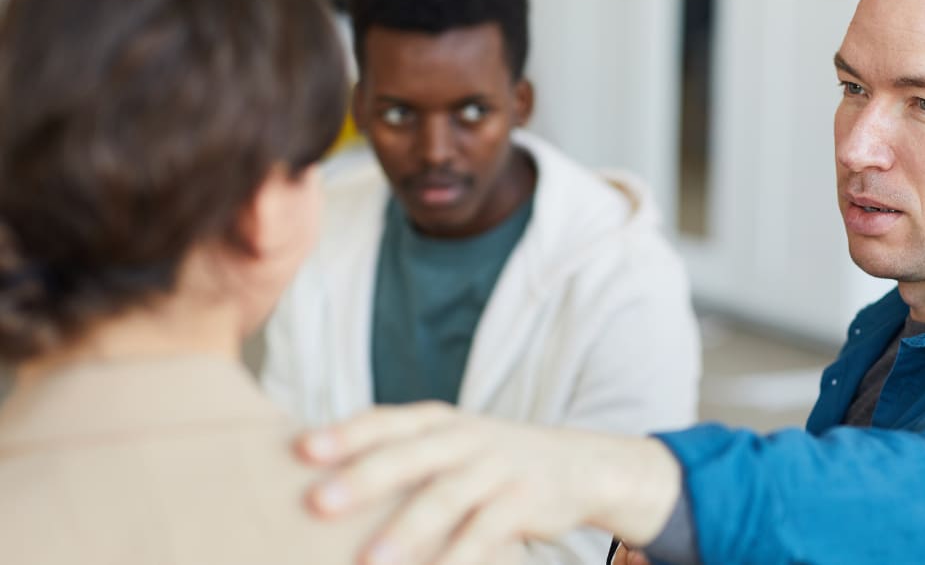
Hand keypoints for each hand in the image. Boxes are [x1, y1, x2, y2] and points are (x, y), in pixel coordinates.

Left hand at [296, 402, 680, 564]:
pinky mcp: (526, 501)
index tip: (301, 450)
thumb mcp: (446, 445)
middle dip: (364, 477)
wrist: (576, 465)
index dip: (345, 434)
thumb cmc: (486, 461)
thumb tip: (317, 481)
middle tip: (318, 503)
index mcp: (437, 421)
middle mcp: (465, 437)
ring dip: (407, 530)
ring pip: (447, 496)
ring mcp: (497, 468)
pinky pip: (487, 532)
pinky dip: (460, 558)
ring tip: (371, 562)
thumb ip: (397, 455)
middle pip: (410, 455)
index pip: (386, 421)